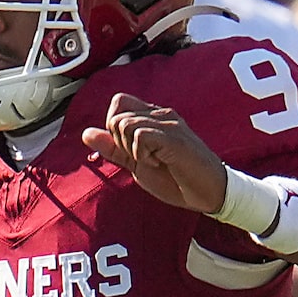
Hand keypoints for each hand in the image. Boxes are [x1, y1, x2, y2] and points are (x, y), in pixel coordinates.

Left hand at [82, 94, 228, 213]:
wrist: (211, 193)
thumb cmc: (179, 180)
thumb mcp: (138, 164)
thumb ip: (114, 148)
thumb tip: (86, 134)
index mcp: (153, 118)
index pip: (118, 102)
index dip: (114, 127)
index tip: (132, 149)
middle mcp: (161, 114)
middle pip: (117, 114)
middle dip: (121, 142)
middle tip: (145, 158)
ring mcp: (168, 123)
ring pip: (124, 123)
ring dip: (132, 149)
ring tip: (154, 160)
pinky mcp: (173, 137)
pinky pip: (140, 135)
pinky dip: (142, 154)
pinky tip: (160, 162)